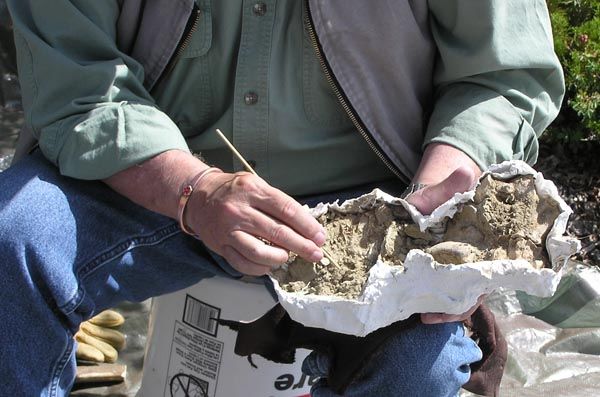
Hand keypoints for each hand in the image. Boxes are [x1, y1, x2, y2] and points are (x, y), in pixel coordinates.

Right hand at [187, 171, 325, 275]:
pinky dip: (261, 268)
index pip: (287, 210)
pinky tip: (269, 264)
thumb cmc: (232, 191)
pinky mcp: (220, 246)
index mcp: (252, 190)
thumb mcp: (255, 185)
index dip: (307, 226)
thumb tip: (305, 225)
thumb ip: (278, 203)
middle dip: (302, 246)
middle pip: (278, 232)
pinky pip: (244, 264)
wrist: (197, 197)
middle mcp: (239, 210)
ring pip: (259, 252)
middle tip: (316, 253)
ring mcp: (228, 230)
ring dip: (280, 258)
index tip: (319, 236)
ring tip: (288, 257)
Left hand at [406, 143, 482, 322]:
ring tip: (421, 316)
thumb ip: (452, 187)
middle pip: (468, 295)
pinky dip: (426, 301)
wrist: (427, 202)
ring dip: (438, 309)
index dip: (474, 291)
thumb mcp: (443, 193)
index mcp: (477, 248)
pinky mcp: (435, 273)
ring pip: (451, 298)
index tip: (459, 301)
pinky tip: (413, 308)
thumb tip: (464, 172)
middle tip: (429, 316)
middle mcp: (470, 265)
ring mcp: (452, 271)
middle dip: (451, 309)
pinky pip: (434, 293)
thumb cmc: (439, 199)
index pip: (484, 276)